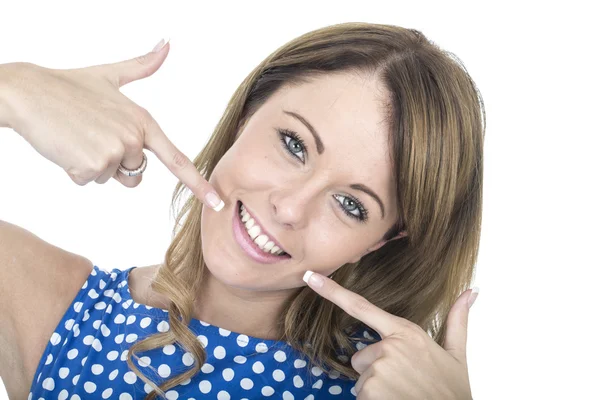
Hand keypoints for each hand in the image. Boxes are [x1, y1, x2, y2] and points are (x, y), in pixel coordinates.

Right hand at [1, 39, 223, 210]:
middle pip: (135, 175)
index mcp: (143, 121)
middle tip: (91, 135)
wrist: (28, 91)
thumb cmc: (68, 86)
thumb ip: (142, 66)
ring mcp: (114, 152)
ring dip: (92, 165)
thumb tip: (166, 44)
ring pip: (109, 178)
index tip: (216, 201)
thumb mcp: (110, 75)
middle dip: (114, 164)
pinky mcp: (92, 165)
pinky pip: (87, 180)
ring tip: (78, 137)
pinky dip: (74, 169)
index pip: (176, 159)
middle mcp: (134, 138)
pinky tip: (66, 145)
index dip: (198, 184)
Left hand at [303, 271, 475, 399]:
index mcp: (406, 332)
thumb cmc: (453, 391)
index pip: (361, 307)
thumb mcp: (457, 355)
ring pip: (361, 379)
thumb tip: (470, 292)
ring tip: (403, 394)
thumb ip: (458, 321)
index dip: (332, 291)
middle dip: (376, 371)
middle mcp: (389, 346)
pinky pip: (361, 396)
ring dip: (377, 390)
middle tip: (403, 382)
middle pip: (361, 357)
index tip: (311, 277)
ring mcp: (379, 368)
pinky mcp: (371, 390)